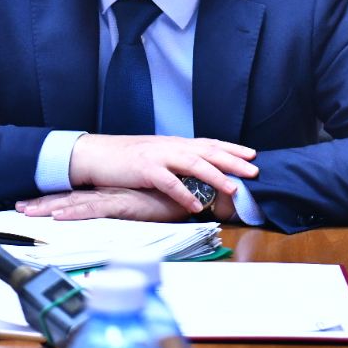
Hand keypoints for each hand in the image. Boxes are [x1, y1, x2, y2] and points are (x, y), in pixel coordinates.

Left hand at [17, 187, 189, 220]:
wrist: (190, 192)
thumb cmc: (166, 198)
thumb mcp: (139, 205)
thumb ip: (123, 209)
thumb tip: (109, 214)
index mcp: (107, 192)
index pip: (73, 195)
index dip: (50, 199)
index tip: (28, 203)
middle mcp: (105, 193)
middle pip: (67, 197)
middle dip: (41, 203)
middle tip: (18, 207)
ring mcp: (112, 198)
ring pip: (74, 202)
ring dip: (50, 207)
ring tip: (28, 212)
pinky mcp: (123, 205)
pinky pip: (94, 209)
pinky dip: (76, 212)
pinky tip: (59, 216)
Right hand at [67, 134, 255, 212]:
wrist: (93, 154)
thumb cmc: (121, 158)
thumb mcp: (152, 155)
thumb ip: (173, 161)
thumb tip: (193, 172)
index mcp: (172, 143)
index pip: (208, 143)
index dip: (231, 148)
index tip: (252, 155)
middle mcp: (168, 146)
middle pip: (207, 151)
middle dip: (233, 161)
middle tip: (255, 171)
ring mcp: (156, 156)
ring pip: (193, 164)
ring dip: (215, 176)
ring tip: (233, 188)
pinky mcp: (143, 169)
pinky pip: (168, 182)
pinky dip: (184, 193)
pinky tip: (196, 204)